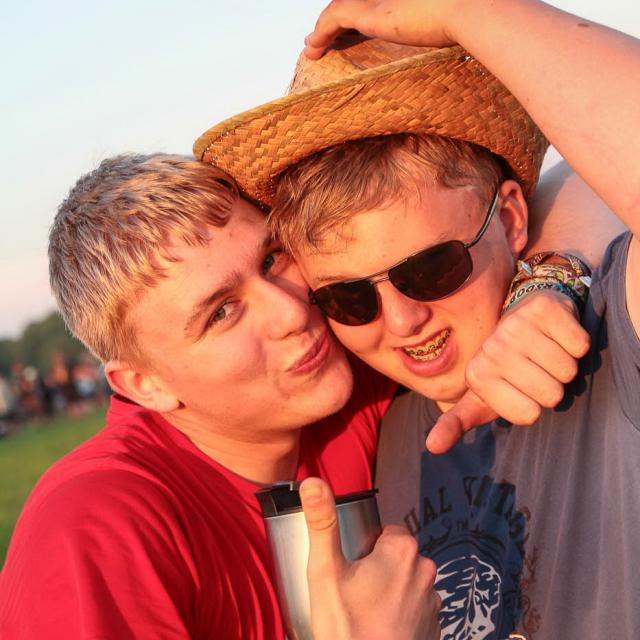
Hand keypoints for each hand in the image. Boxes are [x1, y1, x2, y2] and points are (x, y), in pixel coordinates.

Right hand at [300, 477, 440, 639]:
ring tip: (364, 614)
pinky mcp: (436, 627)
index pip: (384, 532)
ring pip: (405, 581)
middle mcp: (427, 569)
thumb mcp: (325, 571)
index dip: (364, 547)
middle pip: (395, 555)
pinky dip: (400, 613)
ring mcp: (434, 601)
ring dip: (389, 590)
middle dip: (376, 568)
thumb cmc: (347, 626)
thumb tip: (312, 480)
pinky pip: (414, 607)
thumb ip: (321, 522)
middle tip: (353, 593)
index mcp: (403, 549)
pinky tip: (379, 628)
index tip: (350, 569)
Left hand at [304, 0, 459, 58]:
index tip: (347, 36)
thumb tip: (446, 29)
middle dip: (335, 19)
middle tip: (323, 39)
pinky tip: (312, 48)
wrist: (470, 8)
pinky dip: (321, 33)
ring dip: (323, 29)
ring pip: (338, 8)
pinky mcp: (368, 11)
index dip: (354, 13)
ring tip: (312, 48)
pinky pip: (333, 20)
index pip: (368, 2)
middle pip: (351, 1)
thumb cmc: (470, 15)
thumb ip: (435, 18)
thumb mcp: (447, 15)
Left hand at [426, 290, 589, 452]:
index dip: (533, 404)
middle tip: (536, 366)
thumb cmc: (506, 366)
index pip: (529, 415)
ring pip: (567, 370)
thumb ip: (457, 422)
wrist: (521, 316)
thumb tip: (432, 447)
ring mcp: (516, 325)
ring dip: (564, 363)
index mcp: (478, 375)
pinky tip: (557, 333)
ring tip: (546, 350)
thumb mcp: (480, 396)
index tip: (520, 385)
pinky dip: (575, 343)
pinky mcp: (544, 308)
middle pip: (551, 394)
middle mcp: (492, 349)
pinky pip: (578, 345)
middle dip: (551, 384)